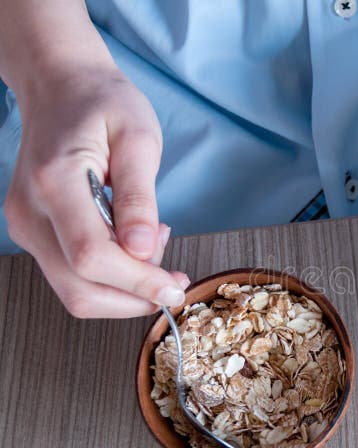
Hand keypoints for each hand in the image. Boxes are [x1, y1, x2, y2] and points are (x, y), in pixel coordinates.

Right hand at [3, 65, 188, 317]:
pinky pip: (71, 276)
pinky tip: (134, 245)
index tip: (176, 288)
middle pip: (80, 287)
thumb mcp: (138, 138)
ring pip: (75, 291)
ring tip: (155, 246)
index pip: (91, 256)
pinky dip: (111, 278)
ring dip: (125, 290)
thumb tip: (143, 248)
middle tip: (174, 278)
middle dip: (135, 296)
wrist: (61, 88)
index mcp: (54, 182)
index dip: (137, 282)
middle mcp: (30, 212)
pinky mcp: (34, 234)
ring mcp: (27, 226)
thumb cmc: (104, 105)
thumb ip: (140, 196)